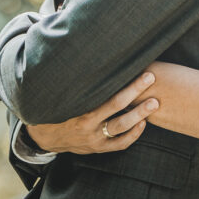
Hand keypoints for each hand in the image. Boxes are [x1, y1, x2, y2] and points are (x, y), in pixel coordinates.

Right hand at [25, 71, 158, 153]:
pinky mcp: (98, 149)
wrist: (43, 136)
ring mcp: (94, 139)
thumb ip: (75, 78)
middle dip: (136, 92)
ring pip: (122, 128)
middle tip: (151, 78)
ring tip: (154, 103)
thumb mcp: (62, 93)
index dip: (126, 84)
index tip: (138, 68)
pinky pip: (120, 144)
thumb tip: (85, 50)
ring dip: (140, 115)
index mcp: (79, 110)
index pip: (108, 96)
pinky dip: (133, 134)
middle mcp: (88, 125)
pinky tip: (142, 123)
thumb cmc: (56, 107)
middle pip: (118, 108)